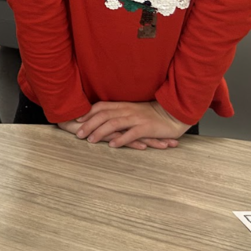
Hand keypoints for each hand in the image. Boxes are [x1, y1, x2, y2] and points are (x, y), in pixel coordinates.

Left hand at [74, 101, 189, 149]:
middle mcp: (128, 110)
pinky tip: (112, 145)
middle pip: (104, 115)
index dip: (88, 113)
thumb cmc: (151, 114)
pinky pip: (131, 133)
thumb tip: (102, 118)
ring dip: (100, 132)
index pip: (101, 106)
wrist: (173, 114)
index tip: (77, 120)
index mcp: (123, 105)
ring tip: (91, 140)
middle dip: (89, 124)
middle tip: (78, 134)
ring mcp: (137, 118)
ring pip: (114, 123)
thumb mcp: (133, 110)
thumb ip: (119, 113)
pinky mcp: (146, 127)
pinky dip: (121, 139)